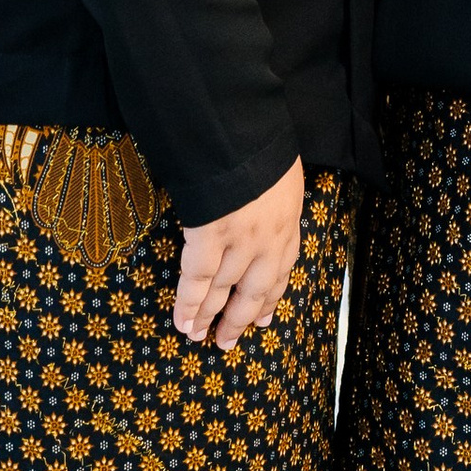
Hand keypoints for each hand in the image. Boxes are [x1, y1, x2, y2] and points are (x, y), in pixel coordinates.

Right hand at [173, 158, 304, 349]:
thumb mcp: (280, 170)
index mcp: (288, 218)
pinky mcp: (211, 236)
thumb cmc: (259, 140)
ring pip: (224, 289)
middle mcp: (269, 238)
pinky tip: (182, 320)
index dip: (270, 297)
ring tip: (197, 336)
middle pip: (255, 289)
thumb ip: (273, 194)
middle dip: (240, 318)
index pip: (282, 268)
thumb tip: (259, 201)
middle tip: (227, 342)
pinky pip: (198, 278)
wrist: (241, 128)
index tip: (264, 317)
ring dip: (209, 316)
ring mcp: (240, 240)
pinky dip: (189, 302)